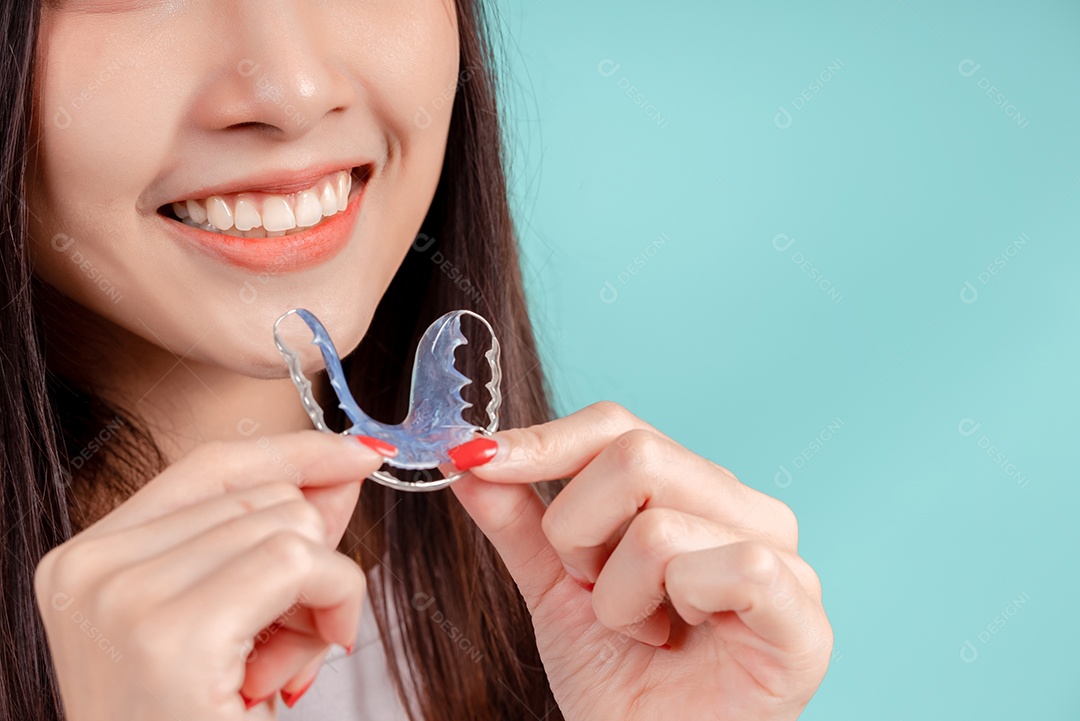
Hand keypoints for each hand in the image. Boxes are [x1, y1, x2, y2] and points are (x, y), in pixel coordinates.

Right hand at [34, 431, 387, 719]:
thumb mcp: (235, 621)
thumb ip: (278, 538)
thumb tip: (341, 469)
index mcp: (87, 561)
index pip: (209, 467)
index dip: (292, 453)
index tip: (357, 453)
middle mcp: (89, 568)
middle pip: (260, 496)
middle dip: (309, 557)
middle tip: (290, 641)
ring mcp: (122, 596)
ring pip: (289, 523)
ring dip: (322, 591)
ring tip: (282, 666)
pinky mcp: (173, 633)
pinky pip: (301, 562)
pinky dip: (334, 604)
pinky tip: (305, 665)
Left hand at [447, 402, 831, 720]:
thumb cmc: (619, 679)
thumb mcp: (554, 588)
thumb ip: (518, 519)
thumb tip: (467, 454)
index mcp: (693, 491)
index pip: (618, 425)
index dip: (545, 440)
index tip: (477, 459)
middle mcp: (744, 508)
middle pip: (636, 456)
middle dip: (577, 533)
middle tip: (589, 590)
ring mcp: (786, 558)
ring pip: (663, 525)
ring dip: (619, 595)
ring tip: (641, 630)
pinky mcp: (803, 618)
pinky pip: (736, 567)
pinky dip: (682, 606)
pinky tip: (682, 638)